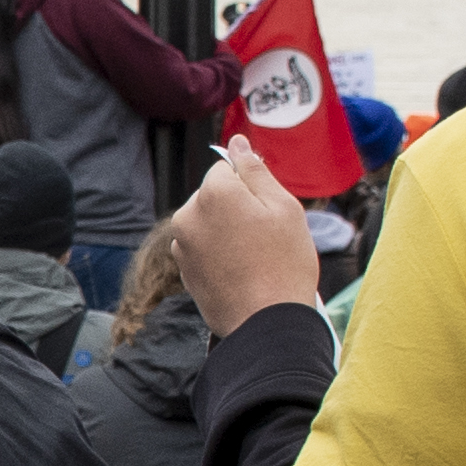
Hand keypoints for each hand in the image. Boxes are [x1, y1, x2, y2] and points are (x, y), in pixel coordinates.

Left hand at [172, 145, 325, 333]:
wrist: (268, 323)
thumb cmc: (283, 264)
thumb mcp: (283, 207)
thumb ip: (255, 169)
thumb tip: (236, 142)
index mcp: (213, 192)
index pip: (228, 169)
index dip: (252, 188)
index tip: (267, 212)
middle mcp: (188, 214)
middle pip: (214, 195)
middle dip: (236, 208)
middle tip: (264, 237)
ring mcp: (182, 245)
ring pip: (208, 221)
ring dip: (226, 231)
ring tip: (254, 257)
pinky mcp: (183, 270)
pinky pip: (203, 247)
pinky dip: (218, 254)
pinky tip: (241, 272)